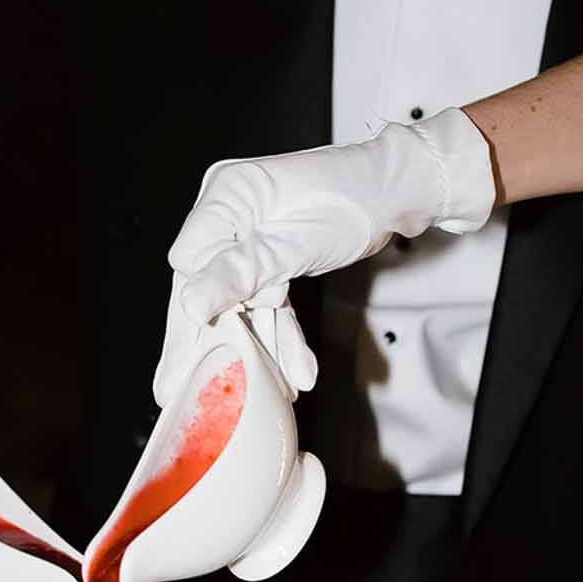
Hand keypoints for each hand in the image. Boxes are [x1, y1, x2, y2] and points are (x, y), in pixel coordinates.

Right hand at [155, 108, 494, 403]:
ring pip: (241, 300)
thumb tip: (191, 304)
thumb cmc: (351, 200)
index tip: (210, 337)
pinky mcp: (269, 255)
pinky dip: (282, 332)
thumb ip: (240, 273)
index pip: (189, 260)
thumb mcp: (293, 244)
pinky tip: (297, 367)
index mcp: (225, 194)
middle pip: (207, 285)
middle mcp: (230, 212)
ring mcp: (248, 234)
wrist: (395, 194)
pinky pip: (266, 300)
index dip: (199, 302)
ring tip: (270, 387)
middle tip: (187, 387)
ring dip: (261, 343)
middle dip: (215, 337)